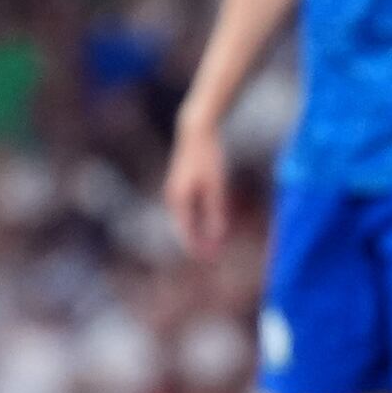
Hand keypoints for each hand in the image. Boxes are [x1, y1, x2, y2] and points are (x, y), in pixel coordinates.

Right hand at [165, 119, 234, 256]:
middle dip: (199, 242)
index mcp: (179, 200)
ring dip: (199, 231)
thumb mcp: (216, 187)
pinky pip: (189, 209)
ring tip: (214, 242)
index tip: (210, 261)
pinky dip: (199, 219)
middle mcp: (173, 198)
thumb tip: (218, 237)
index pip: (187, 232)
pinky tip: (210, 221)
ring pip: (187, 218)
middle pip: (185, 227)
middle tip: (214, 256)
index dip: (199, 248)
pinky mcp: (182, 184)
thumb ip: (216, 213)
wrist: (196, 131)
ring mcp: (175, 190)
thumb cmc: (208, 158)